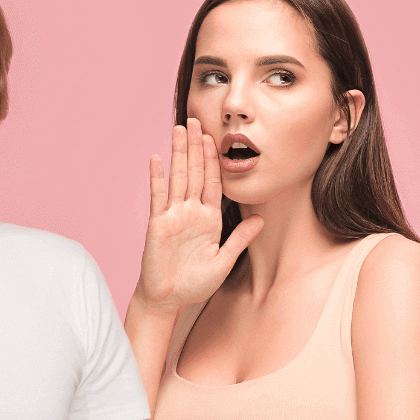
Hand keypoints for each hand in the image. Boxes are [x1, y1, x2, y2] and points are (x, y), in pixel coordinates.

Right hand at [135, 118, 262, 316]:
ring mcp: (173, 215)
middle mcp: (191, 212)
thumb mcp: (224, 261)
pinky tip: (157, 158)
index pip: (215, 182)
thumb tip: (261, 219)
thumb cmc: (194, 284)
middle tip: (197, 120)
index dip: (216, 159)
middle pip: (196, 172)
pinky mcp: (157, 223)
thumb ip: (240, 239)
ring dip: (180, 152)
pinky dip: (158, 177)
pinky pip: (158, 196)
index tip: (217, 137)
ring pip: (179, 177)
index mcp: (209, 219)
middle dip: (197, 146)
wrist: (168, 299)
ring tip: (179, 128)